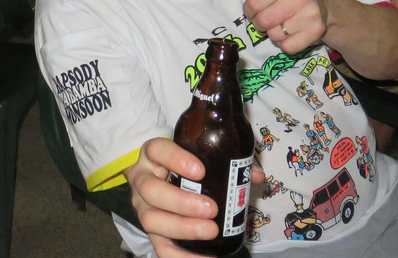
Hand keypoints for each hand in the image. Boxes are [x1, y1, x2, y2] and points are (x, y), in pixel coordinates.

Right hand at [123, 138, 221, 257]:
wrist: (158, 180)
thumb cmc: (181, 166)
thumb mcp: (196, 158)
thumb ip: (224, 163)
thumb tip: (254, 175)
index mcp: (153, 156)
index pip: (157, 150)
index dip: (176, 159)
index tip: (200, 171)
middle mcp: (142, 180)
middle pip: (151, 190)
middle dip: (181, 202)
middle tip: (211, 208)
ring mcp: (142, 207)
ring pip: (150, 219)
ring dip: (182, 228)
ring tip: (211, 231)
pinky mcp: (150, 232)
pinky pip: (160, 248)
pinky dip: (181, 256)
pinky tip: (206, 257)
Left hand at [244, 0, 327, 52]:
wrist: (329, 7)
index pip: (251, 4)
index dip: (252, 8)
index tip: (262, 3)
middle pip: (262, 22)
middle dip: (263, 22)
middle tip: (274, 13)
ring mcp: (311, 16)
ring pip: (274, 36)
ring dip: (276, 32)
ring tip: (287, 20)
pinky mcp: (316, 34)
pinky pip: (287, 48)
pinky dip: (288, 44)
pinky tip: (295, 31)